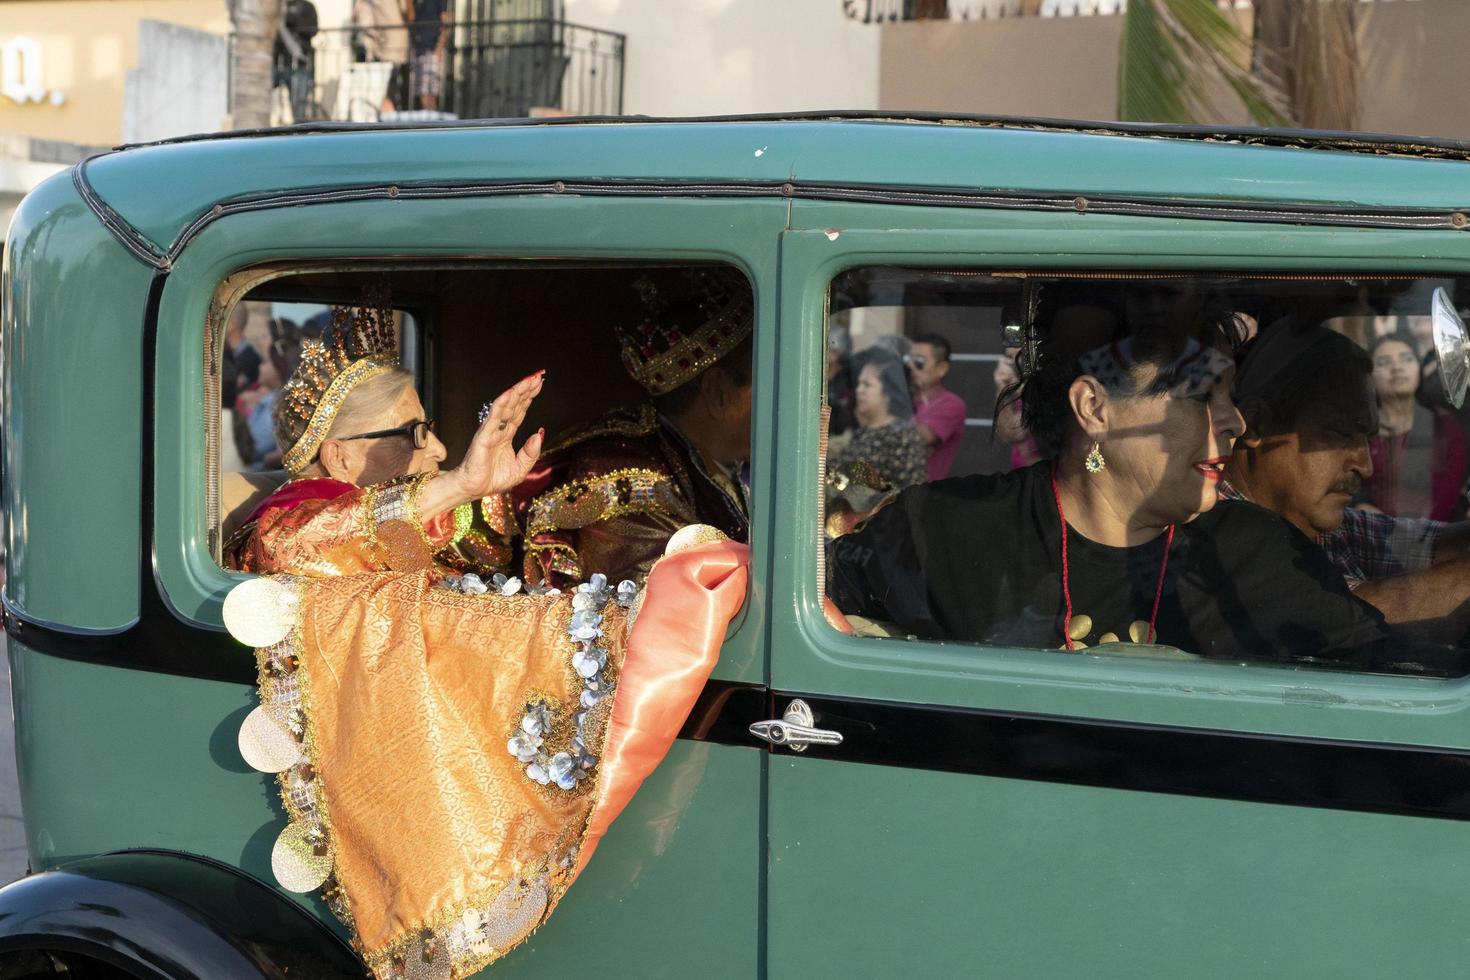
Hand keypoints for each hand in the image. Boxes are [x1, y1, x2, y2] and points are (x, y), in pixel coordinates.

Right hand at [449, 371, 545, 498]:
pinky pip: (494, 417)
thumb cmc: (493, 479)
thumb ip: (531, 452)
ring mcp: (491, 430)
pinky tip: (511, 393)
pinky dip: (502, 404)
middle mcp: (500, 429)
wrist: (475, 489)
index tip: (540, 383)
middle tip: (539, 375)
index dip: (529, 397)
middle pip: (515, 404)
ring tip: (529, 380)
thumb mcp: (521, 468)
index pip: (520, 411)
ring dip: (517, 392)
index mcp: (508, 434)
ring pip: (506, 406)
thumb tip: (539, 434)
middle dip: (527, 389)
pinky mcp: (484, 436)